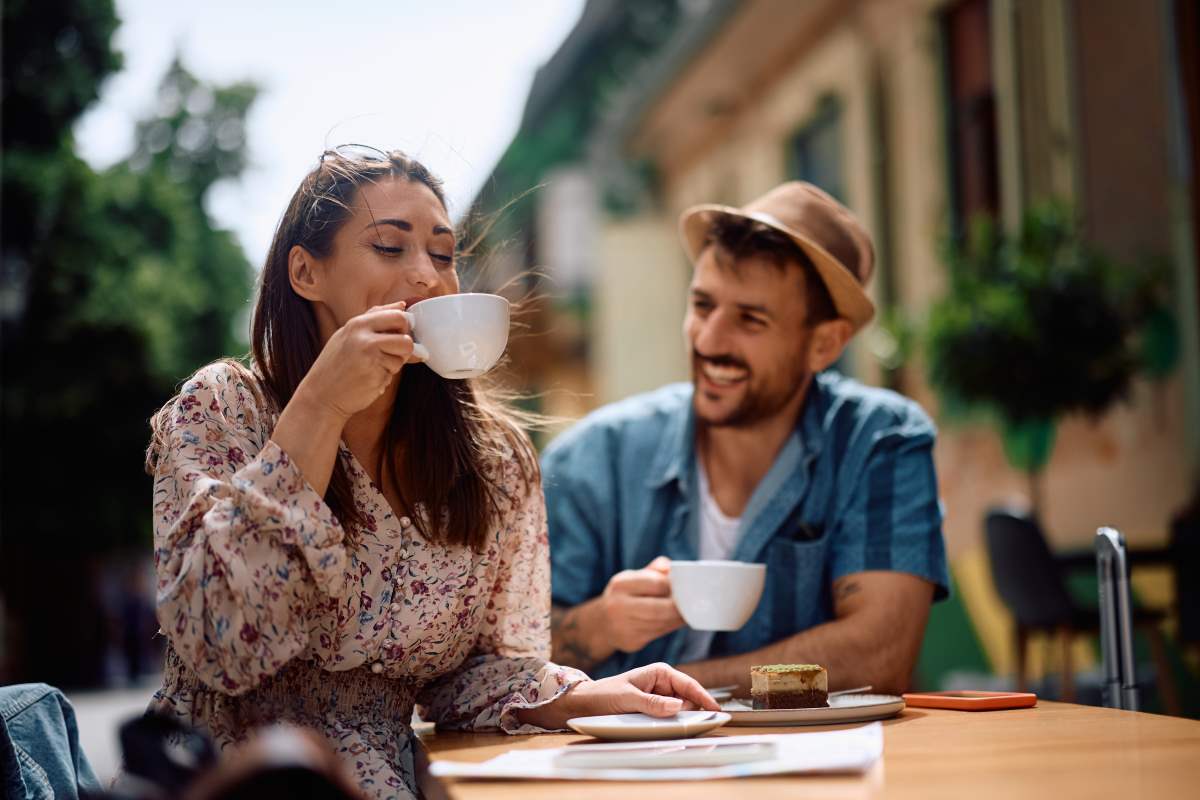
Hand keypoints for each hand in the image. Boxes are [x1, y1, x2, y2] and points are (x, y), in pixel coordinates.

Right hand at [294, 300, 425, 420]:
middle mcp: (364, 339)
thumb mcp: (348, 333)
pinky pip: (393, 374)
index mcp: (358, 324)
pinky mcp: (375, 377)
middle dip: (405, 348)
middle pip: (406, 339)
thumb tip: (402, 306)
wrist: (321, 395)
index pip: (398, 316)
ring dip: (393, 365)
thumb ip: (375, 318)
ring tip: (373, 367)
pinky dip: (385, 377)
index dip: (404, 327)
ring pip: (402, 358)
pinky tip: (368, 378)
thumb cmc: (336, 364)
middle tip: (391, 353)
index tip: (398, 334)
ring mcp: (370, 358)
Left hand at [520, 663, 719, 728]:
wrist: (587, 704)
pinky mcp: (656, 710)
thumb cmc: (605, 695)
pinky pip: (672, 717)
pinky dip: (677, 724)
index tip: (717, 710)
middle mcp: (663, 683)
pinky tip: (679, 730)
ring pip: (682, 709)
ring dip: (687, 718)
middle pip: (689, 698)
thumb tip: (677, 707)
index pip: (688, 684)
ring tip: (693, 727)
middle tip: (706, 723)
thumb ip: (651, 703)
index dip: (705, 697)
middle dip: (697, 710)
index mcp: (660, 672)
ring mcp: (661, 697)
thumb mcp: (627, 698)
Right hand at [600, 556, 685, 652]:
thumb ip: (654, 570)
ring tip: (691, 612)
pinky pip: (658, 633)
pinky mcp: (631, 642)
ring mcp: (623, 626)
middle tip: (695, 604)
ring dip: (678, 619)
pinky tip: (679, 621)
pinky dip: (671, 627)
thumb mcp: (633, 577)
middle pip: (659, 609)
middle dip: (680, 607)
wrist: (602, 624)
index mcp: (621, 585)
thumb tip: (672, 568)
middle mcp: (618, 606)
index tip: (689, 586)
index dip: (674, 586)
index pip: (655, 584)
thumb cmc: (625, 596)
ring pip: (660, 623)